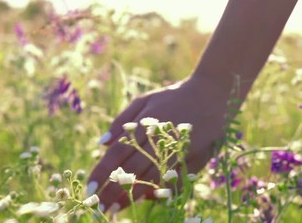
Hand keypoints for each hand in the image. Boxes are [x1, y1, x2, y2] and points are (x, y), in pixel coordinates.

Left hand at [87, 76, 230, 211]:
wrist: (210, 93)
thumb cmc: (174, 96)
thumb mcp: (145, 99)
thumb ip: (123, 120)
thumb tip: (102, 143)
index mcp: (144, 124)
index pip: (117, 153)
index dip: (102, 172)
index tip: (90, 188)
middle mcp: (159, 138)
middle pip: (131, 170)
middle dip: (113, 190)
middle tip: (98, 207)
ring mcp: (177, 148)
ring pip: (151, 177)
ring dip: (132, 194)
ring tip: (116, 208)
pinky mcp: (193, 156)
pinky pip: (174, 178)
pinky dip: (159, 189)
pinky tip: (146, 198)